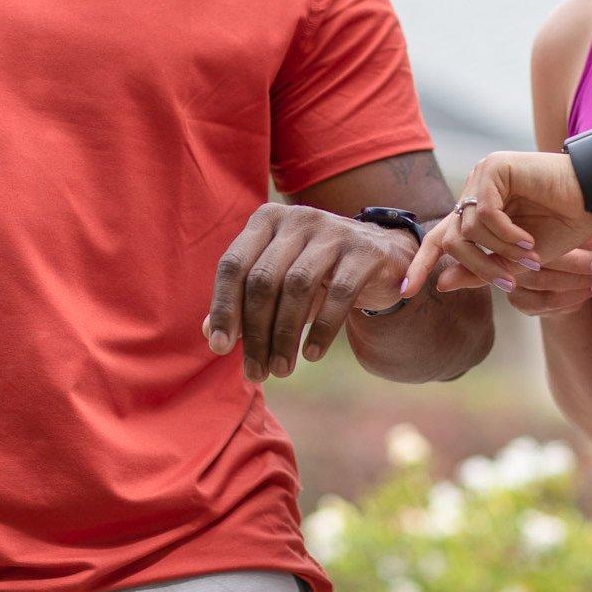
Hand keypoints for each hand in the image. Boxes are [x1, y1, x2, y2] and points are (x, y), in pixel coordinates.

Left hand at [204, 203, 410, 380]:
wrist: (382, 257)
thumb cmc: (318, 273)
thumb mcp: (278, 283)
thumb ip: (242, 303)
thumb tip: (209, 333)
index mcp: (267, 220)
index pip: (233, 264)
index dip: (224, 307)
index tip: (220, 348)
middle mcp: (298, 219)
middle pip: (264, 279)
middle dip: (256, 332)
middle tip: (256, 372)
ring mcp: (334, 231)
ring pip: (297, 287)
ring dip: (285, 335)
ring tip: (281, 370)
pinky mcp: (365, 251)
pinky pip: (339, 293)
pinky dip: (322, 328)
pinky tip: (311, 355)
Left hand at [400, 152, 591, 298]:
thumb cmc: (561, 226)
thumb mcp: (517, 259)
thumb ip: (480, 269)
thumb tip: (441, 284)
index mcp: (477, 213)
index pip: (439, 238)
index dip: (421, 264)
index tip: (405, 291)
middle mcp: (474, 193)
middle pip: (452, 238)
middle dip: (478, 267)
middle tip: (509, 282)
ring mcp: (481, 177)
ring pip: (467, 228)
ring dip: (499, 252)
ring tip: (530, 257)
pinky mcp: (493, 167)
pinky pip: (485, 213)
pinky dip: (505, 235)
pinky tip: (528, 241)